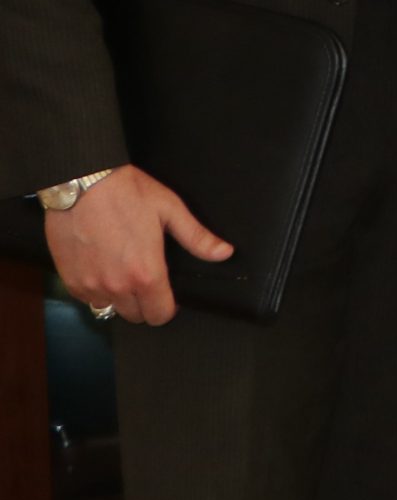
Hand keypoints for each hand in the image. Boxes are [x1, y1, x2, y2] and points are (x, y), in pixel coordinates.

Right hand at [44, 166, 231, 324]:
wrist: (82, 183)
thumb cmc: (128, 193)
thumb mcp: (170, 210)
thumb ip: (197, 238)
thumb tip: (224, 253)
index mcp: (146, 273)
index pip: (160, 315)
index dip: (168, 308)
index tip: (168, 295)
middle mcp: (117, 286)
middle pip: (136, 316)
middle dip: (145, 304)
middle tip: (146, 280)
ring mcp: (90, 284)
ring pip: (110, 308)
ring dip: (119, 298)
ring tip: (124, 272)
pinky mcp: (70, 279)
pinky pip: (87, 299)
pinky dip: (96, 291)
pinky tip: (103, 269)